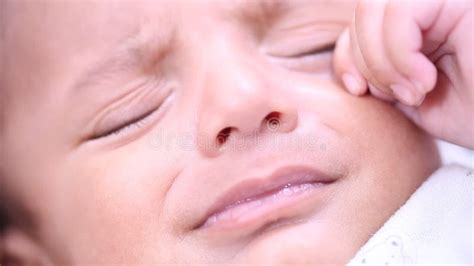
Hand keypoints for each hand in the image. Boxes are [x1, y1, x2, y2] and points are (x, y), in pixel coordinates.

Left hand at [333, 0, 473, 147]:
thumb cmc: (470, 113)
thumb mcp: (405, 91)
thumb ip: (375, 68)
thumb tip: (346, 59)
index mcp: (418, 21)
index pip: (360, 21)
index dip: (346, 55)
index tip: (357, 89)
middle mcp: (432, 3)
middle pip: (364, 10)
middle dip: (365, 61)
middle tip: (399, 95)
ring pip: (376, 6)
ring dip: (384, 61)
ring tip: (415, 90)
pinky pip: (402, 12)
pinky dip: (400, 54)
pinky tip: (425, 80)